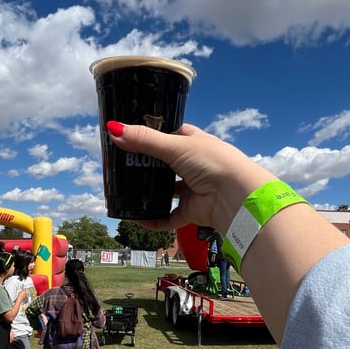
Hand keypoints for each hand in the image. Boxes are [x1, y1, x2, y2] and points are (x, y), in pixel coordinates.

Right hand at [106, 122, 274, 232]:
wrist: (236, 196)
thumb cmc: (212, 162)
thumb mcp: (175, 146)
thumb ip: (144, 140)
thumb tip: (113, 129)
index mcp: (195, 142)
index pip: (170, 135)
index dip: (151, 135)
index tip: (128, 137)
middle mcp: (194, 164)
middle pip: (164, 164)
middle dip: (145, 166)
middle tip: (120, 167)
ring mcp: (194, 188)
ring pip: (166, 191)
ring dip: (149, 193)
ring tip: (124, 191)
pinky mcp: (193, 210)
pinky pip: (169, 216)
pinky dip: (154, 219)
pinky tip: (137, 218)